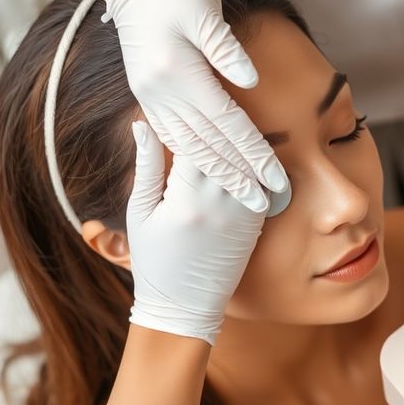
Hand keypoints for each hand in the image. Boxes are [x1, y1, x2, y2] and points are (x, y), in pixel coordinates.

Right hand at [102, 0, 287, 213]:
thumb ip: (225, 49)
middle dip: (239, 176)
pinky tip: (211, 171)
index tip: (276, 178)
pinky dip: (194, 157)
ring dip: (218, 173)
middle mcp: (161, 92)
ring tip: (244, 195)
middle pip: (208, 144)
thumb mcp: (202, 14)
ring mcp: (150, 96)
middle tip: (266, 201)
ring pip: (188, 146)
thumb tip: (251, 81)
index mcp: (177, 74)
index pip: (227, 124)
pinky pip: (171, 136)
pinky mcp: (146, 95)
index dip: (254, 154)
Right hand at [126, 121, 265, 343]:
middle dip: (221, 123)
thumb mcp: (141, 212)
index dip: (193, 118)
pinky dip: (254, 166)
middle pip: (228, 147)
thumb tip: (143, 123)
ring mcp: (244, 213)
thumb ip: (147, 166)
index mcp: (186, 198)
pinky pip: (262, 184)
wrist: (186, 306)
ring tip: (233, 119)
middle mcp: (221, 203)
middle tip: (218, 98)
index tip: (189, 99)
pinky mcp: (257, 223)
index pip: (197, 141)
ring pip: (250, 163)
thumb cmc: (154, 260)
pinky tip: (246, 151)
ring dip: (242, 142)